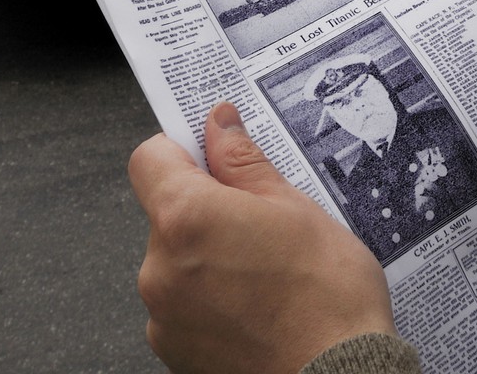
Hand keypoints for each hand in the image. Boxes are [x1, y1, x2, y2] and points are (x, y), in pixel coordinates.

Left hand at [129, 102, 396, 373]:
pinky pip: (183, 303)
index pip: (151, 158)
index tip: (215, 153)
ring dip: (209, 254)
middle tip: (261, 219)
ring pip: (177, 260)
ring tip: (266, 268)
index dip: (183, 148)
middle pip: (167, 212)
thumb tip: (219, 124)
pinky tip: (256, 302)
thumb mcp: (292, 205)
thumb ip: (243, 161)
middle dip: (207, 206)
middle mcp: (159, 269)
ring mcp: (163, 317)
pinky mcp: (174, 353)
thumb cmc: (325, 295)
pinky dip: (210, 296)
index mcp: (185, 219)